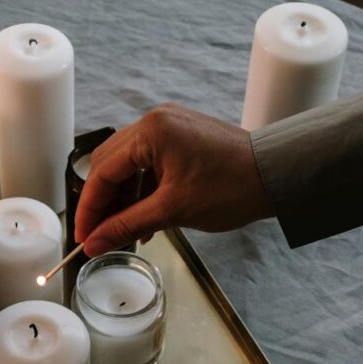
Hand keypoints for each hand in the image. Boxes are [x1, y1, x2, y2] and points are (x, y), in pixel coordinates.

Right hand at [74, 104, 273, 254]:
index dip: (89, 209)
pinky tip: (146, 219)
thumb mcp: (173, 211)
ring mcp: (171, 126)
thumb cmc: (231, 187)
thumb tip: (94, 243)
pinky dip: (144, 190)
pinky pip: (151, 164)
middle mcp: (156, 120)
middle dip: (104, 203)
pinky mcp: (184, 137)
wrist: (279, 175)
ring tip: (126, 233)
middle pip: (111, 165)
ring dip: (125, 199)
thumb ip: (127, 225)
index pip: (102, 172)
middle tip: (100, 236)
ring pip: (130, 166)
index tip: (83, 238)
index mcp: (150, 131)